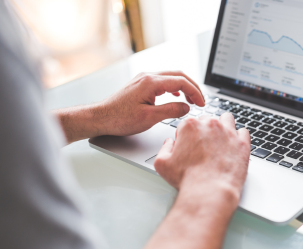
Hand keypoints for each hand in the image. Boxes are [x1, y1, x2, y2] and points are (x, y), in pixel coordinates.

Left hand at [54, 71, 204, 142]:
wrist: (100, 118)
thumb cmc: (119, 119)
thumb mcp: (149, 118)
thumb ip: (171, 111)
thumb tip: (186, 107)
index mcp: (151, 82)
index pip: (181, 81)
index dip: (195, 92)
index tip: (201, 103)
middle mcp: (147, 76)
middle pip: (178, 75)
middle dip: (192, 87)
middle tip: (201, 101)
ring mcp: (143, 79)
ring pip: (171, 77)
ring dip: (184, 87)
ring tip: (191, 100)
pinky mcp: (141, 84)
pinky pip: (163, 81)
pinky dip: (174, 87)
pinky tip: (177, 96)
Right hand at [154, 113, 250, 203]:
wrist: (209, 192)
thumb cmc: (187, 179)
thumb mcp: (162, 164)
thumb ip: (164, 148)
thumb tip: (170, 142)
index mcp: (190, 126)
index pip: (188, 124)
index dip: (187, 136)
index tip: (188, 147)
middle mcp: (210, 125)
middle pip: (207, 120)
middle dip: (204, 131)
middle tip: (203, 147)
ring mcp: (228, 133)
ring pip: (226, 120)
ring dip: (223, 127)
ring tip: (220, 141)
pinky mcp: (242, 143)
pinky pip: (243, 132)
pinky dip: (239, 137)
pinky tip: (234, 146)